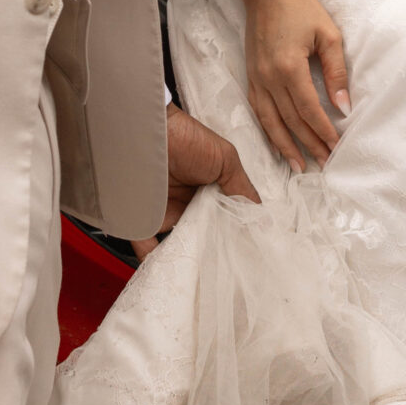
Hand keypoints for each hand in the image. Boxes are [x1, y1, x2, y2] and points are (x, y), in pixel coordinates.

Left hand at [134, 104, 260, 256]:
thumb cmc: (187, 138)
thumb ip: (242, 189)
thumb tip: (263, 219)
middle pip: (202, 236)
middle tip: (224, 271)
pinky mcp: (142, 217)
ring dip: (186, 258)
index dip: (233, 236)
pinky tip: (164, 271)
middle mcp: (187, 203)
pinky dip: (152, 258)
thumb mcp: (225, 159)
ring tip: (200, 276)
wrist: (148, 128)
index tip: (245, 256)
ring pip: (177, 244)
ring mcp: (164, 211)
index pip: (224, 220)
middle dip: (211, 253)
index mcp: (208, 191)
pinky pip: (145, 243)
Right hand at [245, 0, 349, 171]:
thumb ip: (337, 71)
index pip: (309, 110)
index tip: (336, 146)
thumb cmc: (301, 9)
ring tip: (299, 166)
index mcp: (289, 67)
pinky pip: (258, 110)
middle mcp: (269, 78)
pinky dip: (269, 130)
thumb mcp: (328, 34)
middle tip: (325, 164)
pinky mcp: (251, 76)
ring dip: (286, 146)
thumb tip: (344, 106)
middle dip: (309, 144)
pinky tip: (278, 143)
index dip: (323, 131)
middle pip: (291, 121)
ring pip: (271, 121)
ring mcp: (256, 79)